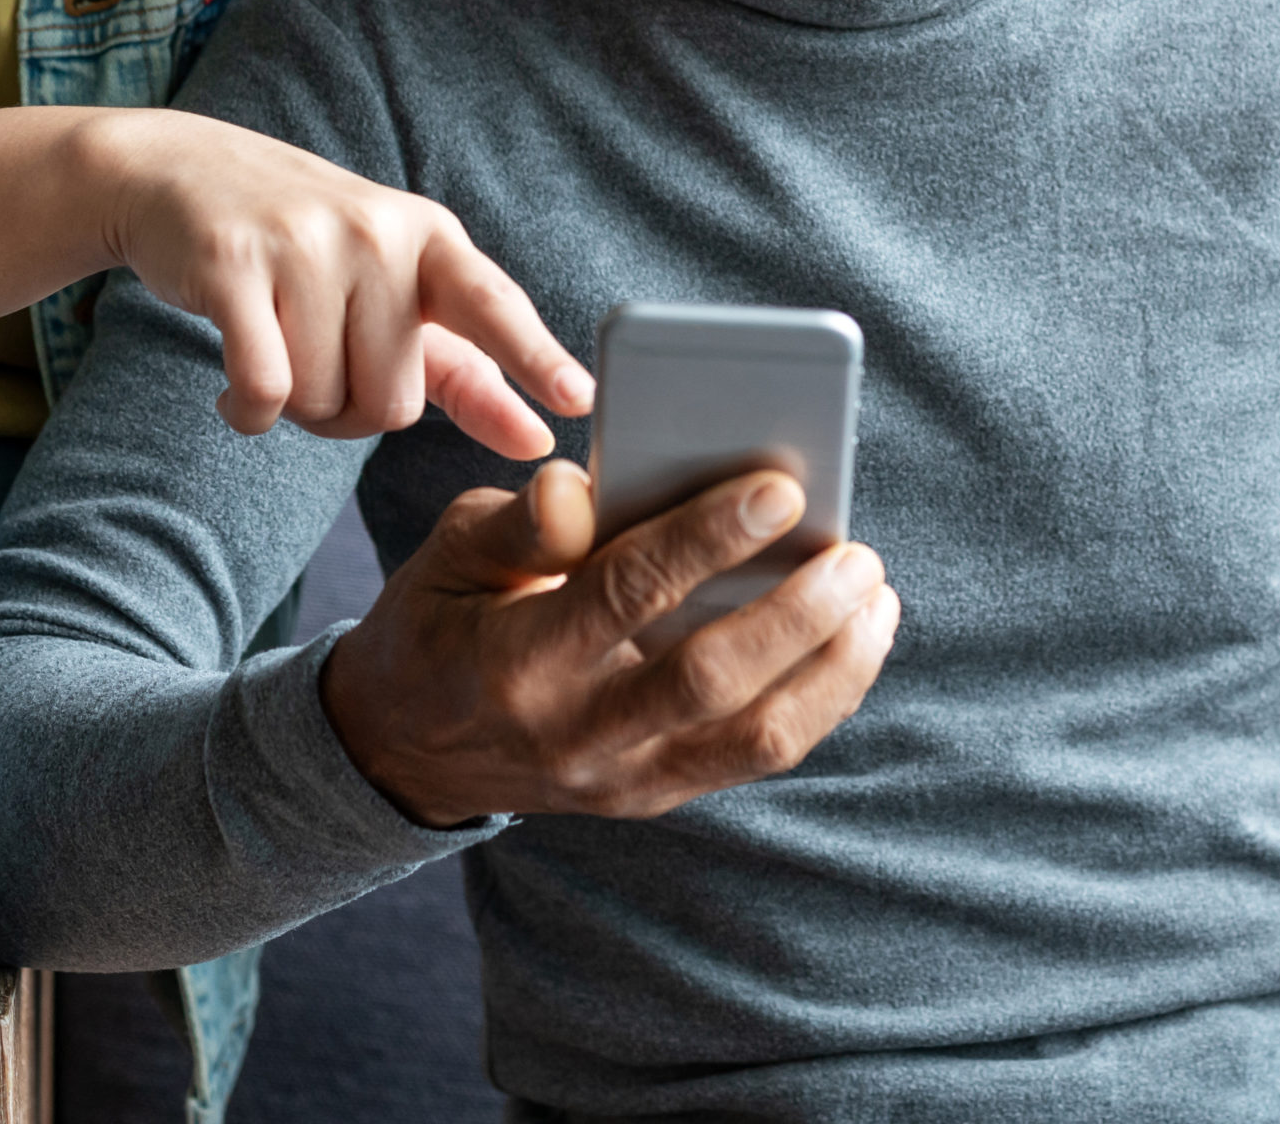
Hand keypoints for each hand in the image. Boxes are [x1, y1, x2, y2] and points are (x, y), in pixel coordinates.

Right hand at [90, 111, 592, 460]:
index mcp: (429, 237)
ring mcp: (304, 244)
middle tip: (316, 362)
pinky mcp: (233, 263)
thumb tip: (540, 438)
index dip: (534, 356)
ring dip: (293, 406)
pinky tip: (230, 393)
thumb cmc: (303, 247)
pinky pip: (263, 388)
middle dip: (349, 412)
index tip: (578, 399)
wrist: (179, 173)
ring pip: (322, 402)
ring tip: (274, 348)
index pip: (491, 303)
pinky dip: (245, 412)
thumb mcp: (393, 288)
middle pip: (391, 402)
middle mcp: (376, 232)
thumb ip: (466, 370)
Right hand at [320, 460, 897, 827]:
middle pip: (708, 679)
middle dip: (795, 613)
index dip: (706, 538)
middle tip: (857, 552)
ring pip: (750, 737)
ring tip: (875, 597)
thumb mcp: (448, 553)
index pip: (626, 593)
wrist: (403, 749)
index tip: (779, 488)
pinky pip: (750, 757)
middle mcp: (574, 734)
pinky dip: (816, 701)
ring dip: (829, 668)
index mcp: (516, 660)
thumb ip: (519, 521)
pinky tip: (850, 643)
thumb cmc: (439, 620)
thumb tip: (584, 484)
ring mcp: (619, 780)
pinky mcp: (652, 796)